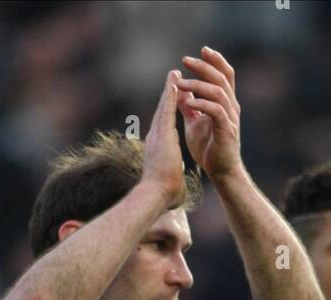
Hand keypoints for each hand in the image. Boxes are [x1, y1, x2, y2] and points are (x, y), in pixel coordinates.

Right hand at [142, 71, 186, 208]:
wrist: (156, 195)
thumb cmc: (165, 195)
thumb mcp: (171, 184)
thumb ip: (172, 180)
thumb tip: (175, 190)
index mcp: (159, 149)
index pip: (164, 126)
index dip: (168, 112)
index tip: (174, 103)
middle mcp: (155, 138)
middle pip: (163, 111)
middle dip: (168, 95)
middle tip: (173, 79)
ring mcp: (158, 134)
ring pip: (164, 107)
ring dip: (170, 89)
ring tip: (174, 73)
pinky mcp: (163, 134)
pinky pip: (168, 110)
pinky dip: (171, 96)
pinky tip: (175, 82)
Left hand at [177, 46, 241, 180]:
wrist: (221, 172)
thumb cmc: (209, 149)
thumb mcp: (195, 122)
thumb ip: (189, 105)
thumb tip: (179, 89)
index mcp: (225, 103)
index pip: (225, 75)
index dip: (216, 60)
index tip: (202, 51)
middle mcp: (231, 108)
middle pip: (221, 78)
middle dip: (203, 66)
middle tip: (185, 60)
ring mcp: (231, 119)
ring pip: (218, 92)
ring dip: (198, 85)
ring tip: (181, 84)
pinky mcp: (226, 131)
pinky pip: (216, 110)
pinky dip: (202, 104)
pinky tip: (189, 103)